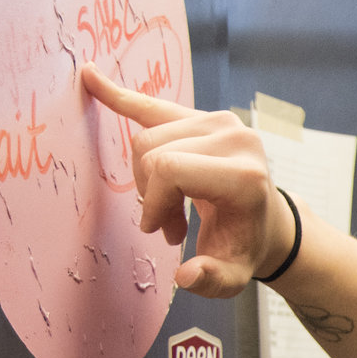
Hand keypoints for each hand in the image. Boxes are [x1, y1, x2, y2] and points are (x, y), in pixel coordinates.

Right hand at [79, 63, 293, 297]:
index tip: (159, 230)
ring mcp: (220, 120)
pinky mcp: (204, 115)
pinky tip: (90, 76)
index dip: (153, 201)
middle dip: (149, 193)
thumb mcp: (233, 276)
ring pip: (147, 136)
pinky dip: (119, 95)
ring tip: (170, 207)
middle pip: (153, 151)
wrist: (266, 222)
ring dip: (147, 177)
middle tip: (168, 224)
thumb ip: (212, 281)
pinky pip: (152, 104)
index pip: (169, 168)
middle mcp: (235, 137)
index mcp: (244, 173)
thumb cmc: (243, 247)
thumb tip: (187, 276)